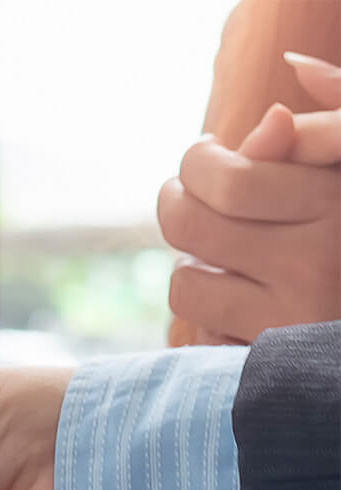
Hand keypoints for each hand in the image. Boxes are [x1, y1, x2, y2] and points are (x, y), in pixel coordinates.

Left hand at [162, 52, 340, 344]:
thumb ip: (319, 137)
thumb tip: (271, 119)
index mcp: (339, 205)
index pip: (228, 178)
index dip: (199, 160)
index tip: (205, 154)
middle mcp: (318, 264)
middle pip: (188, 225)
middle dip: (175, 201)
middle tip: (184, 193)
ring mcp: (292, 319)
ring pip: (185, 280)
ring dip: (193, 263)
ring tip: (223, 253)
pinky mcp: (270, 361)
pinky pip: (201, 333)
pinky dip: (210, 314)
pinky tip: (242, 301)